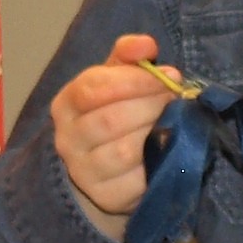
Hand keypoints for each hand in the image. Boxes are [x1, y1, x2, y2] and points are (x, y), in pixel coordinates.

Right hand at [51, 37, 177, 242]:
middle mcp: (67, 139)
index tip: (167, 76)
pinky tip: (169, 150)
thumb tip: (146, 45)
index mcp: (66, 104)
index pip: (92, 89)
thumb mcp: (115, 80)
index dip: (133, 81)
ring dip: (157, 133)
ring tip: (176, 122)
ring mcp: (84, 172)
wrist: (102, 170)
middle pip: (110, 120)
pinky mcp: (106, 197)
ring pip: (123, 151)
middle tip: (177, 98)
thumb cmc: (112, 113)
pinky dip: (157, 164)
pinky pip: (136, 181)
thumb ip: (128, 56)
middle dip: (151, 106)